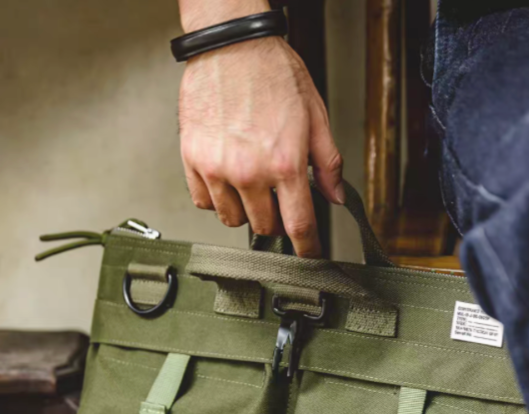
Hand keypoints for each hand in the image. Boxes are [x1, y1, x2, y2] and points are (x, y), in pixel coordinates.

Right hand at [177, 0, 343, 256]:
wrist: (231, 44)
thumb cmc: (272, 72)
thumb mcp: (315, 116)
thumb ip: (327, 163)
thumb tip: (336, 197)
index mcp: (285, 163)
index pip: (299, 225)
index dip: (307, 247)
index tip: (309, 255)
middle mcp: (249, 171)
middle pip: (264, 226)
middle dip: (275, 218)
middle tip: (277, 197)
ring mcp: (217, 167)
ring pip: (232, 218)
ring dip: (244, 209)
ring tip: (250, 183)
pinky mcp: (192, 159)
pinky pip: (204, 201)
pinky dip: (216, 197)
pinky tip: (226, 178)